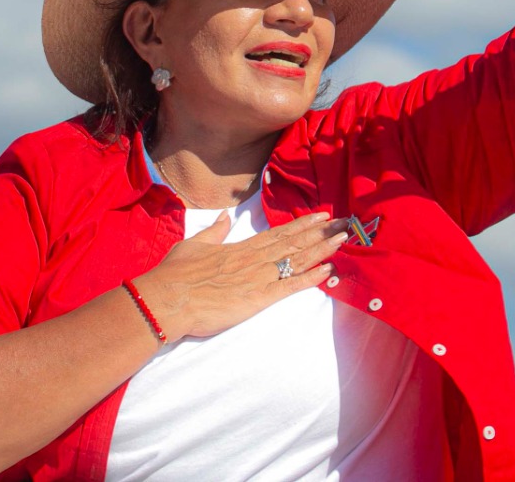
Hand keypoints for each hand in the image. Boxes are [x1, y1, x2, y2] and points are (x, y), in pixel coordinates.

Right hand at [132, 211, 347, 340]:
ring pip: (297, 260)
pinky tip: (328, 271)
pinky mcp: (258, 298)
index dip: (303, 225)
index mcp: (241, 247)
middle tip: (346, 223)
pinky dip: (311, 278)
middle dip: (322, 232)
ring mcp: (258, 277)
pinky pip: (290, 286)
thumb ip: (214, 231)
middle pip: (295, 243)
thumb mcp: (195, 244)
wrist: (167, 299)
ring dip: (323, 249)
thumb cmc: (176, 274)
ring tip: (344, 240)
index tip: (322, 216)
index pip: (279, 233)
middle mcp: (255, 258)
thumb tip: (225, 217)